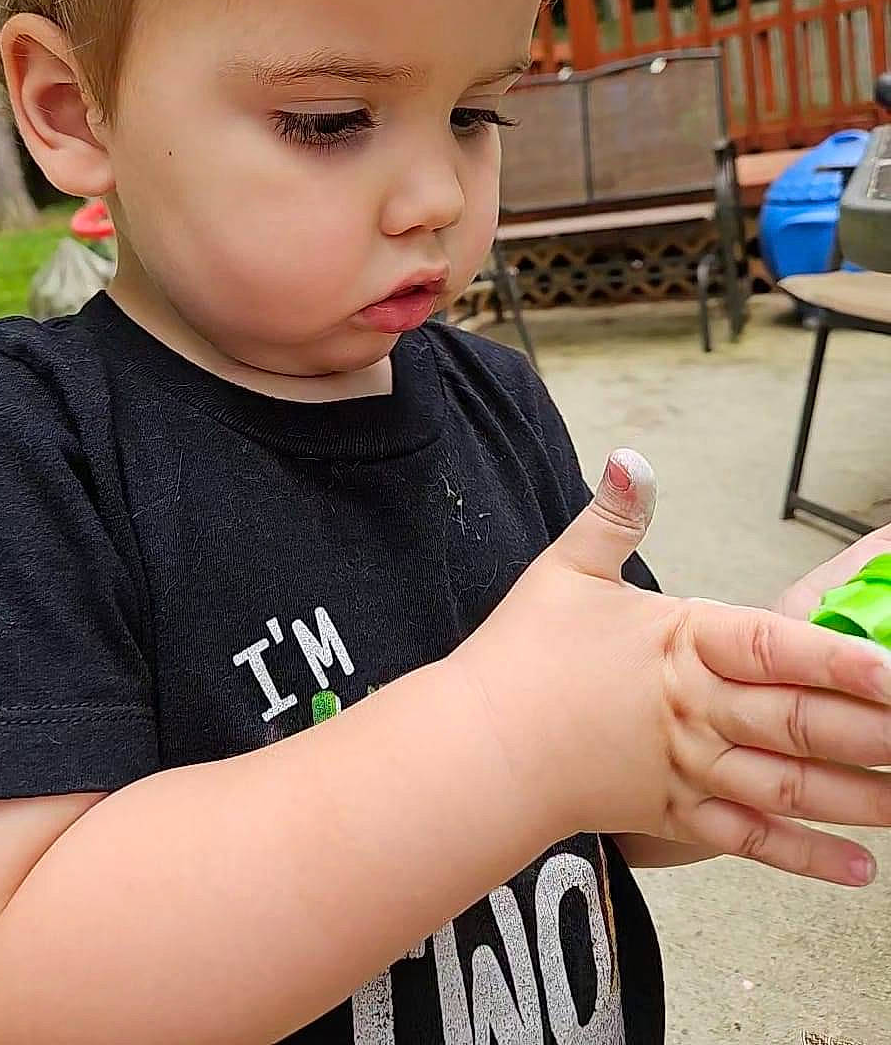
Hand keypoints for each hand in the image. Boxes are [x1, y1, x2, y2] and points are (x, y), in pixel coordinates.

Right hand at [453, 453, 890, 886]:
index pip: (771, 646)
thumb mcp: (566, 570)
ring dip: (860, 795)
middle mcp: (693, 711)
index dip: (836, 658)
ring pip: (789, 787)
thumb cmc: (521, 655)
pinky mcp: (675, 815)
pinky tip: (862, 869)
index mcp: (678, 643)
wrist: (476, 748)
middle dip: (872, 731)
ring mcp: (688, 770)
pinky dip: (807, 857)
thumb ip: (612, 512)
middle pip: (796, 723)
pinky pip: (751, 840)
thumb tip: (632, 455)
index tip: (890, 668)